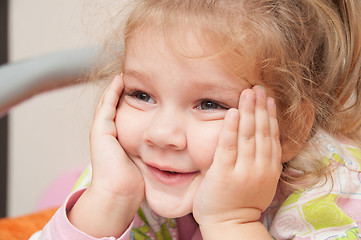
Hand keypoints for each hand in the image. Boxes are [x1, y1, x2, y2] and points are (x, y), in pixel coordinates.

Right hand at [68, 75, 143, 237]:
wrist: (119, 193)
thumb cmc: (135, 183)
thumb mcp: (146, 160)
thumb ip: (153, 151)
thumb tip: (174, 146)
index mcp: (117, 140)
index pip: (124, 114)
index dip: (135, 101)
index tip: (148, 89)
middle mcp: (107, 133)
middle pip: (116, 105)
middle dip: (127, 91)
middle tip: (138, 77)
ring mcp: (101, 130)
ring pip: (110, 102)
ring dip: (119, 87)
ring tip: (129, 73)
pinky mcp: (100, 129)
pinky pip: (107, 105)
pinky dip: (113, 91)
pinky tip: (122, 79)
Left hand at [193, 86, 281, 227]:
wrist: (229, 225)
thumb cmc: (241, 203)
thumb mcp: (260, 182)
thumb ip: (261, 162)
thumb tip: (262, 141)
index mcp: (269, 169)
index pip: (272, 137)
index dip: (271, 116)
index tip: (269, 99)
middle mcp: (259, 168)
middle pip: (262, 132)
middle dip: (260, 108)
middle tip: (259, 87)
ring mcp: (242, 170)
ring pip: (248, 135)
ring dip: (249, 112)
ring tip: (249, 92)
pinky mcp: (224, 173)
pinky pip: (228, 146)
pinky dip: (230, 128)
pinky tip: (232, 112)